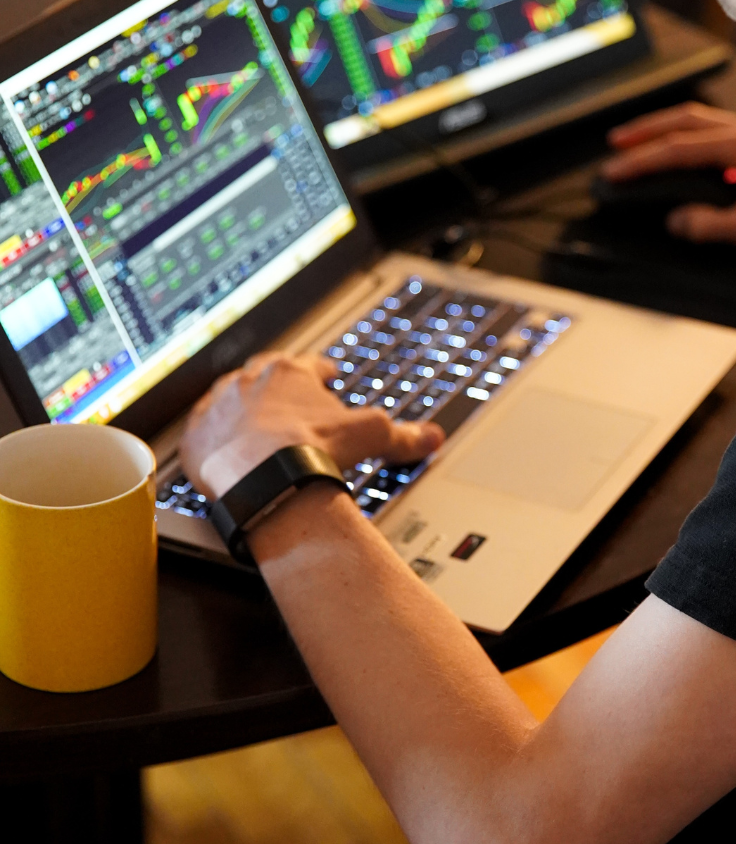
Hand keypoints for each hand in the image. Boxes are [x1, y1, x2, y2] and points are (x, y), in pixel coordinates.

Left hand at [181, 353, 443, 498]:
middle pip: (264, 379)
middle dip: (277, 389)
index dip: (320, 372)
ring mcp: (218, 409)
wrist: (264, 478)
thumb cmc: (313, 449)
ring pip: (230, 402)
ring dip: (242, 412)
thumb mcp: (371, 436)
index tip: (326, 376)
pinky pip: (203, 434)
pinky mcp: (195, 438)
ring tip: (253, 429)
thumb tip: (432, 437)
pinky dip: (215, 442)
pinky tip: (223, 453)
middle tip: (288, 403)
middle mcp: (248, 383)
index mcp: (289, 373)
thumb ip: (403, 435)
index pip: (308, 365)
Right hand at [603, 102, 735, 255]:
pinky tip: (684, 153)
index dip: (641, 160)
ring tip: (641, 141)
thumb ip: (708, 225)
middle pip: (686, 119)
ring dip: (668, 129)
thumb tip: (676, 221)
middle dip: (647, 130)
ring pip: (702, 122)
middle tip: (616, 143)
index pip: (678, 148)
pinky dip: (692, 138)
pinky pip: (719, 133)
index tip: (615, 171)